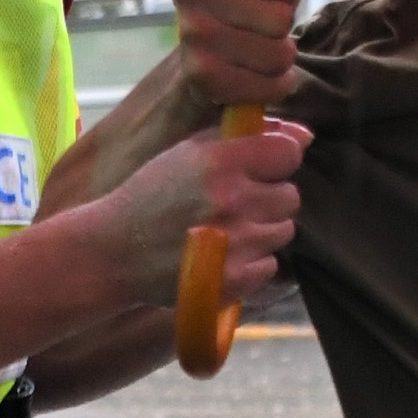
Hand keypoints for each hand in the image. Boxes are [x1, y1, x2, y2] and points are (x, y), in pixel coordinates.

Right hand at [88, 111, 307, 323]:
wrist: (112, 252)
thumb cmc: (151, 196)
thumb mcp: (188, 152)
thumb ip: (246, 137)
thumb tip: (305, 137)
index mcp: (220, 162)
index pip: (289, 153)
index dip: (276, 161)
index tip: (258, 170)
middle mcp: (232, 201)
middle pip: (291, 196)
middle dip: (269, 199)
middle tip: (236, 206)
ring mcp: (237, 243)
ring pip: (284, 231)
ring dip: (262, 230)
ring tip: (226, 232)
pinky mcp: (236, 280)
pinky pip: (270, 265)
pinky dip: (252, 263)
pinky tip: (222, 257)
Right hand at [173, 0, 304, 110]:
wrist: (212, 52)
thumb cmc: (252, 3)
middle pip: (280, 19)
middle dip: (282, 28)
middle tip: (263, 27)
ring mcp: (192, 32)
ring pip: (275, 55)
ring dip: (279, 59)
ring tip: (260, 51)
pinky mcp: (199, 74)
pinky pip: (263, 86)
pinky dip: (272, 86)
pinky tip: (257, 76)